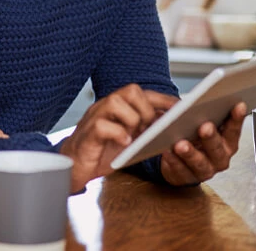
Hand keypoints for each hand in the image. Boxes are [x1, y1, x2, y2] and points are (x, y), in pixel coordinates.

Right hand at [59, 84, 177, 192]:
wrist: (74, 165)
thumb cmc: (101, 151)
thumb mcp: (128, 138)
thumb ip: (143, 130)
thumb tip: (170, 127)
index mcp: (117, 106)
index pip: (143, 93)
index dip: (163, 98)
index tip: (181, 107)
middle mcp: (105, 106)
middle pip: (131, 90)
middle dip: (147, 108)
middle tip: (150, 127)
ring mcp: (95, 117)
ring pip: (115, 101)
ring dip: (133, 119)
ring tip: (137, 136)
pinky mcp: (87, 133)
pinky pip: (103, 126)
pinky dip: (118, 134)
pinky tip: (125, 144)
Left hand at [159, 102, 246, 185]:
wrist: (180, 161)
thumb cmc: (194, 138)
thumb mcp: (201, 124)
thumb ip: (206, 114)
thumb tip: (201, 100)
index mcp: (227, 143)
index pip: (233, 130)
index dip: (237, 119)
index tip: (238, 105)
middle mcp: (219, 158)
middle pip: (217, 149)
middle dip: (211, 137)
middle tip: (205, 126)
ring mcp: (204, 170)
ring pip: (199, 162)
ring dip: (190, 153)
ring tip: (181, 144)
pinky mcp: (186, 178)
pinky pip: (180, 170)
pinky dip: (174, 161)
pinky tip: (167, 151)